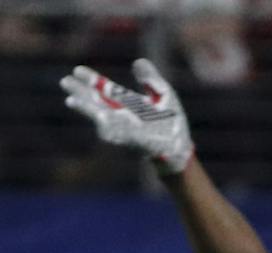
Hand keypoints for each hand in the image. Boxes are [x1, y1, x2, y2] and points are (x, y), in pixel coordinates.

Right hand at [61, 59, 194, 174]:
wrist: (180, 147)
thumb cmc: (170, 122)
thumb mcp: (163, 94)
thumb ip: (151, 79)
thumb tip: (138, 61)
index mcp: (127, 102)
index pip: (105, 88)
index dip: (91, 80)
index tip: (77, 70)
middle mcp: (121, 114)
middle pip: (97, 101)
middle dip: (81, 92)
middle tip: (65, 82)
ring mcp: (125, 128)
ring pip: (101, 117)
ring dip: (87, 109)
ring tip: (71, 101)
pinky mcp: (133, 141)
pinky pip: (117, 134)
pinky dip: (107, 128)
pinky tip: (99, 119)